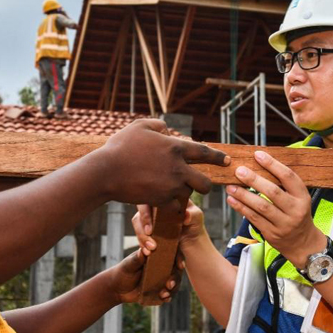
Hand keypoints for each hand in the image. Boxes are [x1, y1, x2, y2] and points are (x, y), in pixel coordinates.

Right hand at [95, 119, 228, 206]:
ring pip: (189, 196)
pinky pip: (176, 207)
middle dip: (205, 185)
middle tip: (200, 184)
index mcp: (175, 147)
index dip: (217, 157)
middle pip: (204, 183)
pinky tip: (167, 202)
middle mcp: (178, 168)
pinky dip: (173, 206)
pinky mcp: (161, 200)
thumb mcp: (139, 126)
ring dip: (185, 194)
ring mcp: (170, 186)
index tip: (226, 161)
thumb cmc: (120, 147)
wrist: (106, 172)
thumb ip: (158, 125)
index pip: (205, 152)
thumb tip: (168, 130)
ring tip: (177, 192)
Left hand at [108, 249, 183, 305]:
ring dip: (173, 289)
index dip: (179, 258)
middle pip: (176, 270)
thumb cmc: (122, 271)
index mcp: (156, 256)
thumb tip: (146, 250)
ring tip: (164, 294)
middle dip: (175, 278)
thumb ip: (137, 258)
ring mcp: (162, 279)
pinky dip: (168, 296)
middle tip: (170, 284)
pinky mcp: (159, 290)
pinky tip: (164, 299)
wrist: (116, 288)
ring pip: (174, 283)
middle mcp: (162, 267)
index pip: (172, 254)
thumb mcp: (129, 264)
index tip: (180, 266)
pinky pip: (168, 294)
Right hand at [132, 199, 206, 256]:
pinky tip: (147, 253)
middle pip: (139, 215)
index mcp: (164, 199)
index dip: (145, 214)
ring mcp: (149, 219)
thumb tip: (186, 215)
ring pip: (138, 226)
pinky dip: (142, 244)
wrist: (192, 240)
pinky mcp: (147, 231)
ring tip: (151, 251)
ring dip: (141, 239)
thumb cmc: (194, 224)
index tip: (150, 230)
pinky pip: (140, 236)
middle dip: (142, 231)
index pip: (148, 201)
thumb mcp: (197, 218)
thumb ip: (193, 215)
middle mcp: (153, 207)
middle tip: (152, 245)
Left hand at [225, 151, 325, 266]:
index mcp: (302, 197)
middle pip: (273, 192)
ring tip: (230, 186)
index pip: (288, 177)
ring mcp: (284, 223)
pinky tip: (232, 199)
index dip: (273, 164)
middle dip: (254, 180)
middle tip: (239, 170)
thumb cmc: (296, 213)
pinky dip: (241, 208)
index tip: (258, 154)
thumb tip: (259, 164)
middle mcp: (295, 210)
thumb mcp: (298, 198)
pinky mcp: (272, 233)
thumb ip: (283, 185)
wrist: (302, 243)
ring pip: (261, 206)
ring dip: (243, 195)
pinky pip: (254, 218)